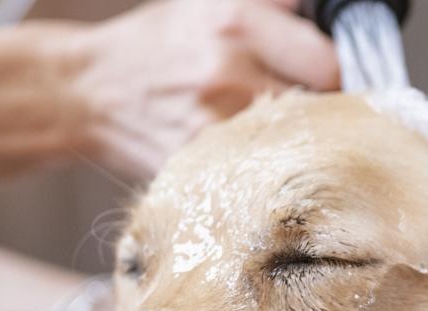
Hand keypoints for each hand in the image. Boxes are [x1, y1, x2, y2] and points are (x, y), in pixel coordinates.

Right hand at [64, 0, 339, 178]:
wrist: (88, 90)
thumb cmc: (160, 43)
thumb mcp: (213, 2)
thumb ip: (279, 7)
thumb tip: (329, 14)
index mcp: (236, 22)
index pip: (329, 63)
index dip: (338, 77)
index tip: (331, 83)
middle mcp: (227, 73)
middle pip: (318, 110)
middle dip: (322, 114)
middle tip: (307, 112)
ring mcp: (212, 125)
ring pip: (292, 149)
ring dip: (295, 147)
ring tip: (277, 136)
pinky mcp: (199, 167)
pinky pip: (255, 176)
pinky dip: (260, 172)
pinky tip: (248, 160)